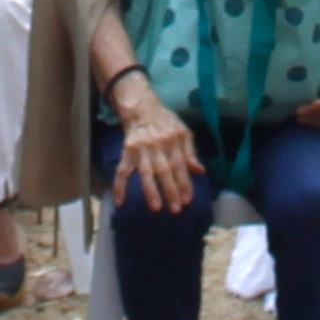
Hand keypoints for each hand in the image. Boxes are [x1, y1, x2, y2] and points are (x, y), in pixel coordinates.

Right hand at [109, 83, 204, 211]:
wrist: (142, 110)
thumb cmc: (166, 123)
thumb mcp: (184, 132)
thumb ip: (191, 152)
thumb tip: (200, 171)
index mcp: (173, 142)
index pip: (180, 165)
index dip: (184, 183)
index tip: (188, 200)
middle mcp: (157, 146)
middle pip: (164, 171)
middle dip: (170, 191)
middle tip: (176, 209)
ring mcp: (140, 151)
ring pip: (145, 173)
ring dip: (150, 191)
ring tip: (156, 208)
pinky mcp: (127, 153)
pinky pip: (122, 171)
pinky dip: (119, 186)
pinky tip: (120, 202)